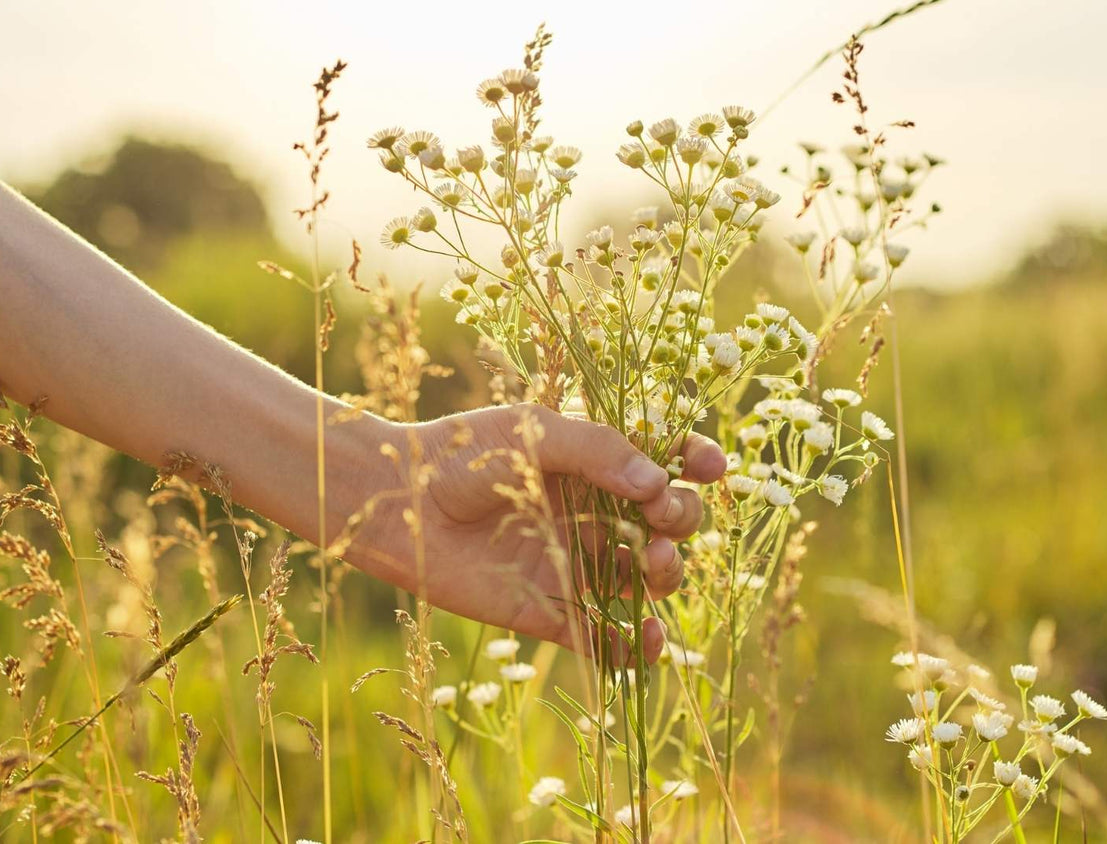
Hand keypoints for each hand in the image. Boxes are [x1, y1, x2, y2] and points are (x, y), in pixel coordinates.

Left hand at [348, 405, 726, 662]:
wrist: (395, 504)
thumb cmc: (460, 455)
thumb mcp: (533, 434)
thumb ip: (598, 451)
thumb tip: (659, 482)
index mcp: (593, 463)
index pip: (664, 462)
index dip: (696, 464)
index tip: (710, 466)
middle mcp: (592, 514)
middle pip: (665, 523)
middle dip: (681, 521)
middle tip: (662, 520)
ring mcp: (574, 563)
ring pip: (644, 579)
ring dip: (665, 575)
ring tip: (652, 568)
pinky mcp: (548, 610)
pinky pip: (604, 638)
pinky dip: (633, 648)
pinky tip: (647, 641)